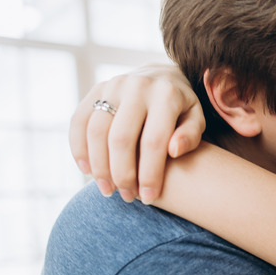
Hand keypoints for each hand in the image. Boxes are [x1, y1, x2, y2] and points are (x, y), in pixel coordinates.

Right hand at [69, 64, 204, 203]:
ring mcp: (113, 85)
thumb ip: (191, 135)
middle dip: (122, 174)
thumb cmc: (181, 109)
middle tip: (128, 196)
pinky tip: (88, 171)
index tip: (150, 198)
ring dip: (99, 167)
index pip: (153, 141)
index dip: (149, 174)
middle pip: (121, 139)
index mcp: (166, 95)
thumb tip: (174, 151)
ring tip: (108, 190)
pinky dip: (79, 148)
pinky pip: (79, 121)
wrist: (161, 77)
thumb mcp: (196, 119)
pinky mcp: (95, 89)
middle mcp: (137, 86)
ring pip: (96, 132)